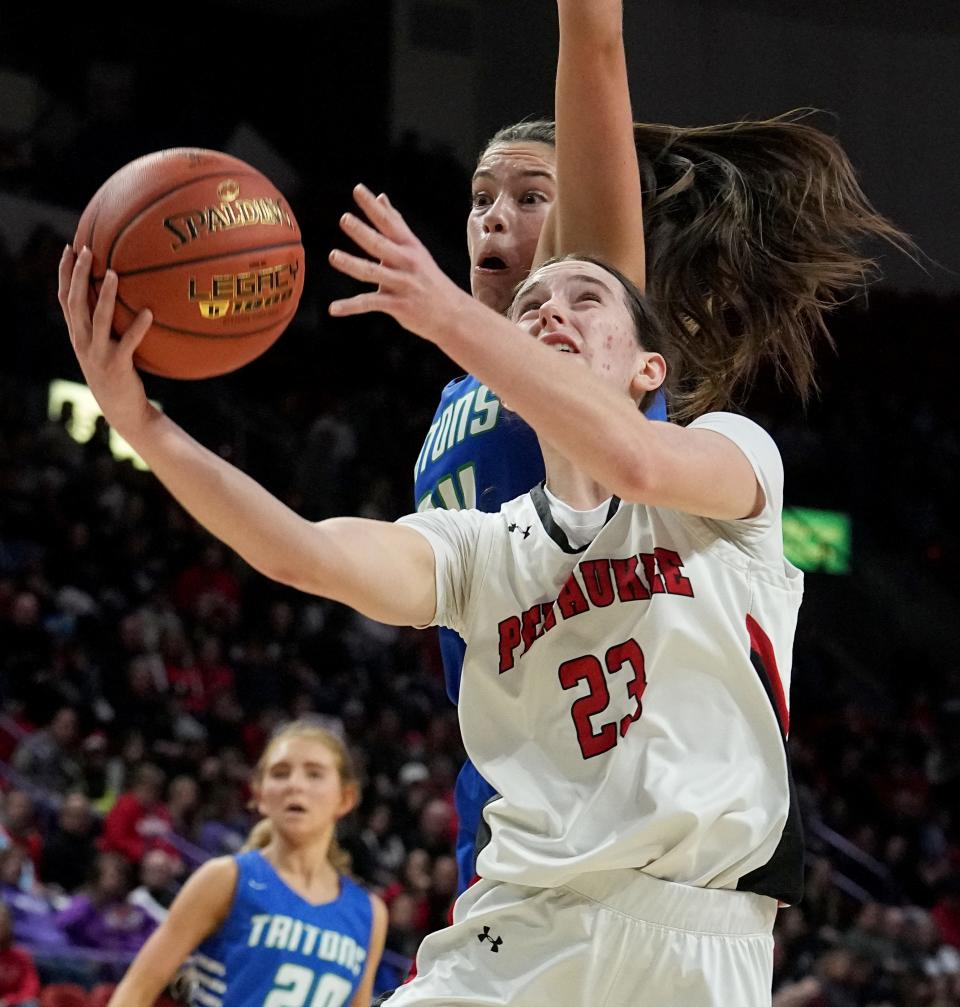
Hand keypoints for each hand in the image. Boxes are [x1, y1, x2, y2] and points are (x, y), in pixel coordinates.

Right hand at [57, 245, 154, 436]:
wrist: (122, 410)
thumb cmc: (117, 375)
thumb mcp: (106, 348)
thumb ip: (107, 326)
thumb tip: (123, 298)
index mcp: (77, 335)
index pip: (65, 298)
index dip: (65, 273)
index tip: (70, 248)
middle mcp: (82, 342)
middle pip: (74, 302)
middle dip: (78, 274)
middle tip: (87, 249)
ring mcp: (97, 354)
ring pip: (97, 319)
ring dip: (104, 295)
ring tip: (114, 273)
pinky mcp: (117, 365)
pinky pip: (128, 342)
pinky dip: (138, 327)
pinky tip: (149, 313)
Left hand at [328, 184, 469, 345]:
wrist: (453, 314)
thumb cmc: (429, 279)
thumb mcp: (415, 249)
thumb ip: (395, 224)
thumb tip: (380, 197)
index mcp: (409, 246)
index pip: (389, 222)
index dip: (373, 207)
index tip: (358, 189)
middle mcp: (407, 263)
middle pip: (380, 245)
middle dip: (363, 232)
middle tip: (345, 219)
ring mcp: (403, 284)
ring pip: (373, 272)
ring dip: (352, 264)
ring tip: (333, 256)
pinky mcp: (399, 306)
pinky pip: (370, 304)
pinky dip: (351, 307)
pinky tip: (334, 309)